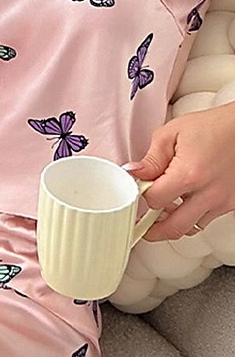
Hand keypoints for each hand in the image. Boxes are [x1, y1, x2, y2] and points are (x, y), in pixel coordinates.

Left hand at [120, 102, 234, 241]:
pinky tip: (185, 204)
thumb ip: (151, 159)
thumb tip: (132, 173)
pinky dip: (191, 217)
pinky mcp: (231, 204)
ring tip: (164, 212)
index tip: (140, 191)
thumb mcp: (173, 134)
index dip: (143, 196)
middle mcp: (208, 193)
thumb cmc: (214, 126)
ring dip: (174, 223)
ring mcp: (222, 201)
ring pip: (190, 228)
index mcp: (189, 174)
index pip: (154, 201)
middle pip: (173, 228)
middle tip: (142, 226)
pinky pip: (205, 220)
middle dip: (153, 230)